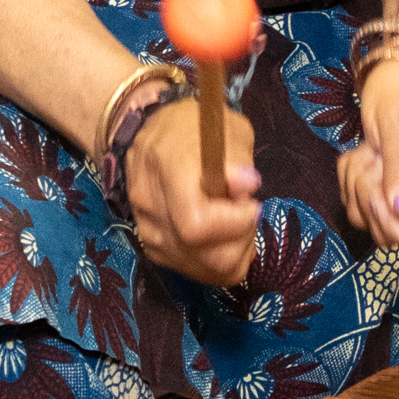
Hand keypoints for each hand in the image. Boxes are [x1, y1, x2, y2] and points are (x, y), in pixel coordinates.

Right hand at [123, 97, 258, 285]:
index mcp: (168, 166)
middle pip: (201, 254)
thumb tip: (247, 186)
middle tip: (247, 214)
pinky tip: (224, 236)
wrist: (151, 134)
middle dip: (239, 242)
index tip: (251, 202)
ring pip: (199, 269)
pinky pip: (192, 270)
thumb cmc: (195, 127)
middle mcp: (150, 204)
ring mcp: (146, 229)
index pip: (196, 223)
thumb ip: (239, 160)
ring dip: (231, 253)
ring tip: (236, 223)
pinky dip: (216, 261)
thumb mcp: (228, 128)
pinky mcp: (151, 246)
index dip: (234, 222)